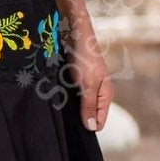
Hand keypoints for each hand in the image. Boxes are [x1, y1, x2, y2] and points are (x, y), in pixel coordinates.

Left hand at [65, 13, 112, 132]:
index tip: (74, 130)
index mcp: (105, 94)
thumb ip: (89, 106)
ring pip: (77, 105)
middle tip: (64, 118)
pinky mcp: (74, 79)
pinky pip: (69, 94)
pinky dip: (62, 97)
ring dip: (68, 107)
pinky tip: (54, 98)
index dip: (88, 126)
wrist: (73, 30)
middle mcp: (97, 91)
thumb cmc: (84, 55)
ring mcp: (85, 85)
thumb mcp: (87, 84)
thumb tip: (92, 128)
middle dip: (78, 118)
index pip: (99, 121)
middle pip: (88, 115)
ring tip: (58, 107)